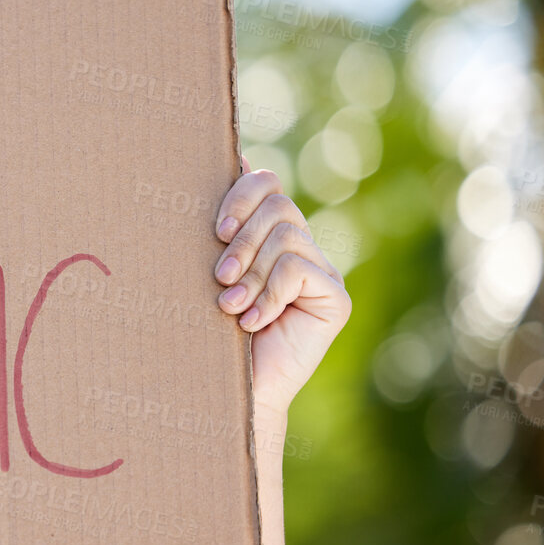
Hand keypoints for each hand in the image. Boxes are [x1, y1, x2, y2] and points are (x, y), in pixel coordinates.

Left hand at [211, 166, 350, 416]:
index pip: (267, 184)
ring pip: (287, 237)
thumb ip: (224, 222)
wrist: (230, 389)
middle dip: (242, 240)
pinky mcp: (334, 298)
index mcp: (268, 233)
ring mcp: (321, 271)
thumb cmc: (208, 328)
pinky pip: (299, 270)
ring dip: (251, 273)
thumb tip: (236, 155)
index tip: (216, 230)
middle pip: (278, 205)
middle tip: (218, 276)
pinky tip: (252, 322)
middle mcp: (299, 246)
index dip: (240, 195)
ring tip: (229, 306)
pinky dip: (269, 294)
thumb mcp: (209, 269)